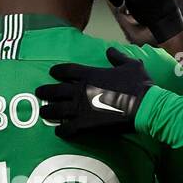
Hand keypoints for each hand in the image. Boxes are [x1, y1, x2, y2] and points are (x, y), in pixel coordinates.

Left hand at [38, 46, 153, 137]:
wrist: (143, 106)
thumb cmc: (138, 84)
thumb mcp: (131, 64)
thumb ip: (117, 57)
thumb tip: (110, 50)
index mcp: (90, 74)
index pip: (66, 70)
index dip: (57, 71)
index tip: (51, 72)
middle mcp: (81, 90)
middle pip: (55, 90)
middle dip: (45, 91)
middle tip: (39, 93)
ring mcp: (81, 108)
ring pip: (57, 109)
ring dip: (48, 111)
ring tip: (43, 113)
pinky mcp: (85, 124)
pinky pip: (68, 128)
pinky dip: (62, 130)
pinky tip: (59, 132)